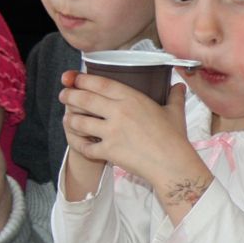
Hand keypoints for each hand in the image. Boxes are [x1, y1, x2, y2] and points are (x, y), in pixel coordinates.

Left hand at [58, 71, 193, 185]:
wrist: (172, 164)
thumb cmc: (175, 138)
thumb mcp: (176, 113)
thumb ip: (175, 96)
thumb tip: (179, 86)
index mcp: (133, 99)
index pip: (101, 83)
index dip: (84, 79)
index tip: (75, 78)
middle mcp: (119, 112)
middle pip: (84, 99)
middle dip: (69, 96)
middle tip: (64, 95)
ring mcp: (111, 132)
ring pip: (79, 122)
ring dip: (70, 120)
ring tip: (67, 118)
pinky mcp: (108, 151)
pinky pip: (85, 146)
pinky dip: (78, 144)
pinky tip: (78, 142)